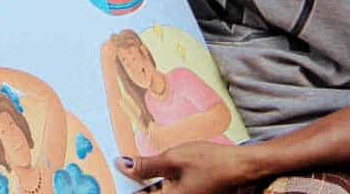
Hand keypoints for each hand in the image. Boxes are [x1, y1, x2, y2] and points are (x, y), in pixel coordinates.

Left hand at [116, 141, 255, 193]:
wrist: (240, 166)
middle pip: (148, 193)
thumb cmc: (210, 162)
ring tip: (138, 164)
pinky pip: (167, 189)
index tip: (109, 177)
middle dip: (136, 182)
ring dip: (147, 181)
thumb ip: (146, 165)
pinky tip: (157, 168)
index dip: (123, 185)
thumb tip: (121, 165)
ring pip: (157, 191)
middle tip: (123, 165)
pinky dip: (158, 180)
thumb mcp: (173, 159)